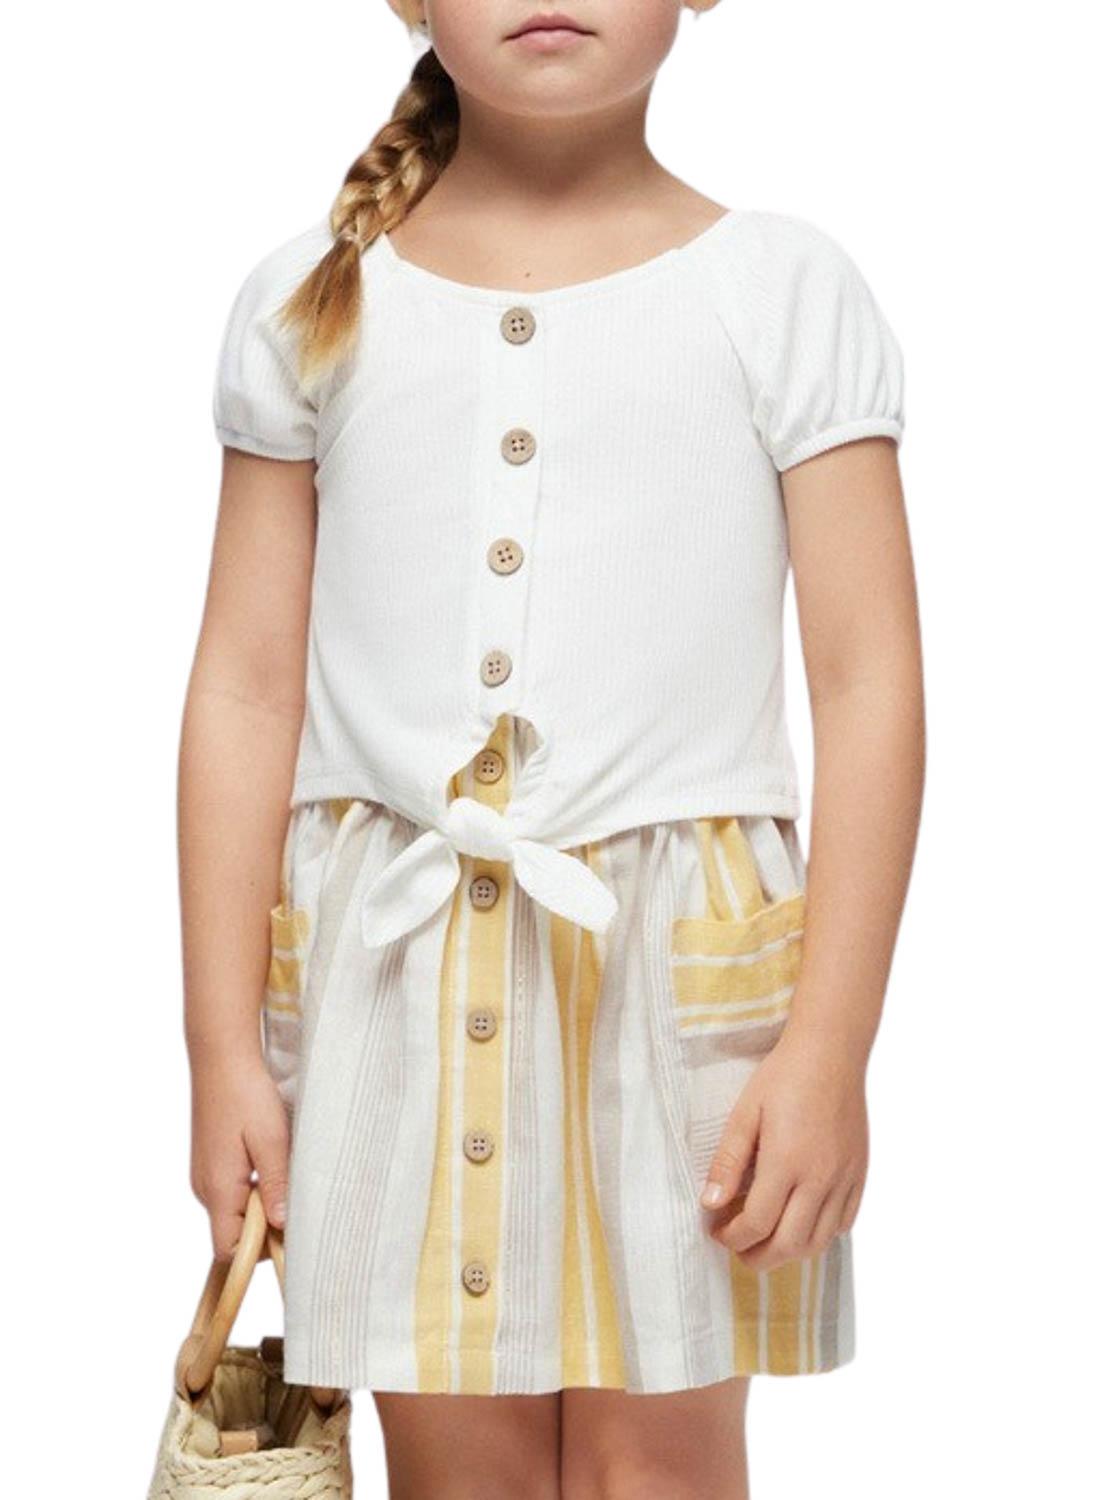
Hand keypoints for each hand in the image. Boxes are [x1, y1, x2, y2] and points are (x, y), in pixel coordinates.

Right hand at [189, 1052, 289, 1260]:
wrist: (221, 1057)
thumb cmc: (246, 1094)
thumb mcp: (271, 1139)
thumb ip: (276, 1184)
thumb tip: (282, 1226)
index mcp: (219, 1189)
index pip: (228, 1249)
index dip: (258, 1250)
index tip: (287, 1229)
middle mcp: (205, 1188)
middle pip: (234, 1232)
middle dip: (266, 1224)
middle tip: (292, 1191)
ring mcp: (205, 1175)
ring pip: (235, 1210)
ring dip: (262, 1202)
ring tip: (282, 1168)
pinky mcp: (210, 1162)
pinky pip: (232, 1191)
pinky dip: (253, 1186)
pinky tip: (269, 1158)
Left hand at [699, 1022, 868, 1270]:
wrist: (831, 1052)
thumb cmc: (783, 1076)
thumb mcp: (745, 1113)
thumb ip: (728, 1162)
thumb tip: (710, 1203)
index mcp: (786, 1162)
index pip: (757, 1223)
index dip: (732, 1236)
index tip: (716, 1230)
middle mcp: (820, 1178)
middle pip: (789, 1244)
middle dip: (758, 1257)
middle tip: (737, 1249)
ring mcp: (844, 1179)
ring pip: (818, 1241)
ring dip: (789, 1252)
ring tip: (766, 1242)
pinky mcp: (859, 1174)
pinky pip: (843, 1223)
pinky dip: (820, 1235)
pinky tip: (800, 1223)